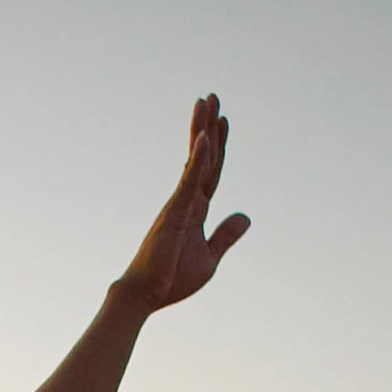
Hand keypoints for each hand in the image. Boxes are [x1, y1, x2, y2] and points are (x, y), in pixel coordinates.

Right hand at [119, 95, 249, 311]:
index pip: (212, 170)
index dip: (219, 145)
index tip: (222, 120)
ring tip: (205, 101)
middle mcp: (187, 199)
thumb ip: (226, 235)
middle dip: (208, 126)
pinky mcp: (175, 211)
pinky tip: (205, 137)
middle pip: (204, 156)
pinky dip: (199, 158)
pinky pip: (190, 180)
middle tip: (211, 97)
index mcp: (196, 209)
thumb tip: (246, 217)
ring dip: (201, 129)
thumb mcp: (210, 256)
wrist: (145, 294)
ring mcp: (180, 203)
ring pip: (196, 160)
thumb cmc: (171, 279)